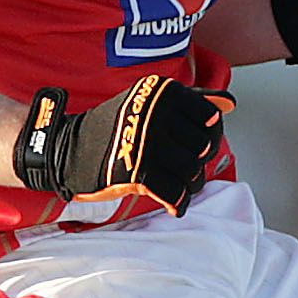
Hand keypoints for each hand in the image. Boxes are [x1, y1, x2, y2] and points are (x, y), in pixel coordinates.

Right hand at [13, 76, 231, 212]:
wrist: (67, 150)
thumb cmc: (114, 128)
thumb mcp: (150, 104)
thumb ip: (191, 102)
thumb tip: (229, 104)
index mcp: (163, 92)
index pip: (211, 119)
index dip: (208, 137)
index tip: (192, 146)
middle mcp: (157, 112)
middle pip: (204, 148)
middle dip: (197, 163)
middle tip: (180, 168)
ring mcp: (147, 142)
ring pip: (192, 172)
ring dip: (187, 185)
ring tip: (174, 185)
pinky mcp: (137, 171)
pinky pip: (175, 193)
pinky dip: (177, 203)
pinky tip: (172, 204)